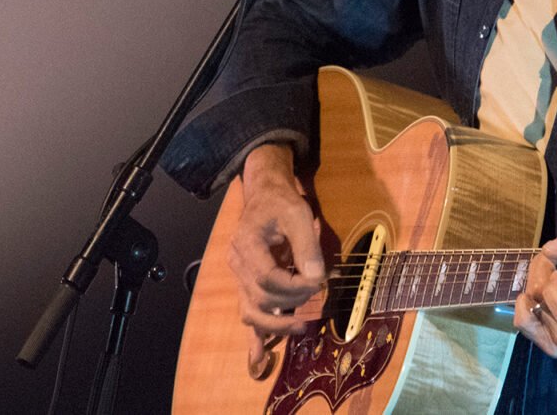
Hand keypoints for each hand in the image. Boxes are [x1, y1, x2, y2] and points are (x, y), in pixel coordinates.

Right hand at [230, 144, 324, 368]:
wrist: (265, 195)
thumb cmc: (282, 202)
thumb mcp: (298, 214)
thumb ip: (307, 245)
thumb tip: (317, 279)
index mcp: (246, 245)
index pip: (268, 278)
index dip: (295, 287)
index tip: (318, 283)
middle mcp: (238, 264)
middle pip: (260, 298)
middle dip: (291, 304)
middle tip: (317, 298)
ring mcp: (240, 277)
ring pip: (251, 312)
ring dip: (276, 325)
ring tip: (301, 328)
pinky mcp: (248, 286)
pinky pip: (249, 315)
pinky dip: (255, 338)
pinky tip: (259, 362)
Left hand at [514, 225, 556, 357]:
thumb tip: (550, 250)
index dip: (554, 289)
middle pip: (542, 303)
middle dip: (540, 273)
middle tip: (550, 262)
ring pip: (532, 314)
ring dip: (532, 290)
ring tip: (545, 279)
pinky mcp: (556, 345)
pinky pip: (528, 331)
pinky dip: (523, 314)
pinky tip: (529, 300)